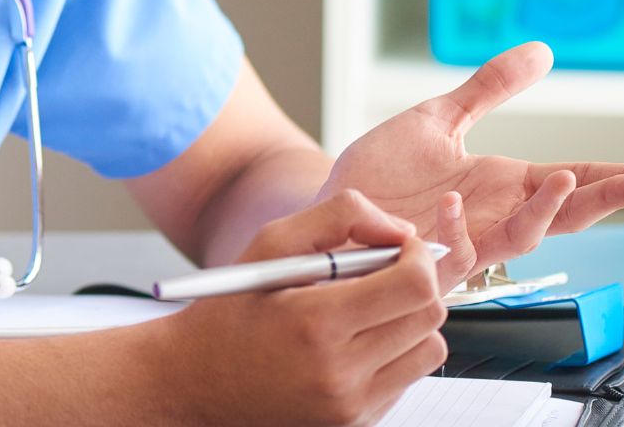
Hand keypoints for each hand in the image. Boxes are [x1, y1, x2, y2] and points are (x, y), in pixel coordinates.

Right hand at [158, 190, 447, 426]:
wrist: (195, 381)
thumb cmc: (229, 310)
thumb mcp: (270, 243)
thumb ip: (340, 217)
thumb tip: (400, 229)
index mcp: (315, 323)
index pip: (415, 286)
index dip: (419, 257)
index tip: (403, 247)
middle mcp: (338, 374)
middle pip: (429, 317)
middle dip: (416, 284)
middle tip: (385, 273)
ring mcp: (350, 407)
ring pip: (428, 350)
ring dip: (409, 321)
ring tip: (366, 310)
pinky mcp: (356, 423)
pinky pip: (407, 379)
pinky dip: (393, 353)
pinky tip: (352, 343)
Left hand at [321, 42, 623, 288]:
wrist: (329, 202)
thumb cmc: (382, 172)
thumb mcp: (440, 118)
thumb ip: (489, 89)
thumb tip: (541, 52)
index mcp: (502, 186)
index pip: (572, 183)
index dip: (617, 182)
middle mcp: (491, 218)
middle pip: (565, 215)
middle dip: (608, 200)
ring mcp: (461, 243)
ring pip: (519, 239)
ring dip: (545, 213)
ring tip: (566, 180)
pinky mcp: (422, 260)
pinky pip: (450, 255)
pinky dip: (456, 230)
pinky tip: (454, 203)